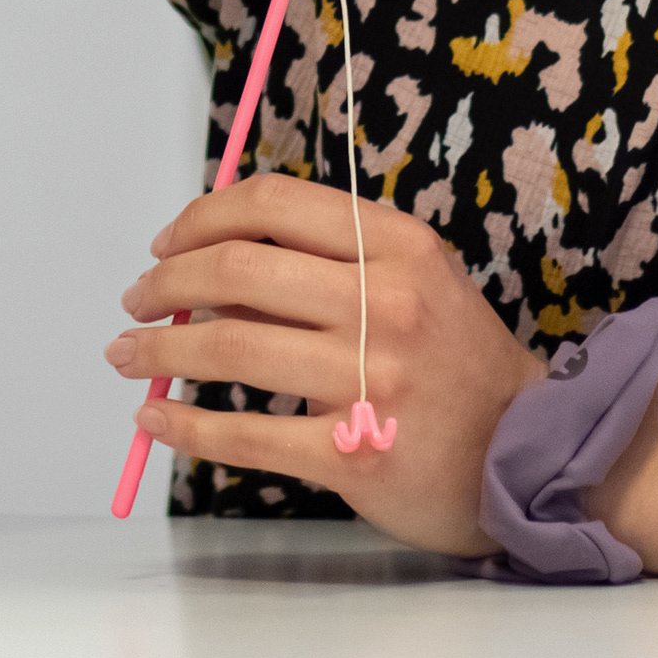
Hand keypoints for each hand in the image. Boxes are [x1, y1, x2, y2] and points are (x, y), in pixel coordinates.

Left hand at [105, 172, 543, 556]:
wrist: (529, 454)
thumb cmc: (457, 362)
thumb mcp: (411, 285)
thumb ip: (324, 266)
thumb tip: (208, 272)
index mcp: (399, 245)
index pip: (274, 204)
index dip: (202, 217)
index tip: (165, 244)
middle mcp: (387, 303)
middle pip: (238, 270)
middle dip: (165, 283)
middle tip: (135, 301)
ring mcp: (373, 381)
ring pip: (231, 348)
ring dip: (160, 349)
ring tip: (127, 354)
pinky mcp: (356, 454)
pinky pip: (247, 435)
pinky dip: (186, 426)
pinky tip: (156, 419)